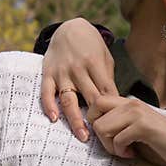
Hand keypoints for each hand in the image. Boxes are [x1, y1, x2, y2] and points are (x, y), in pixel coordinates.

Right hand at [40, 18, 116, 140]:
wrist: (69, 28)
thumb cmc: (92, 46)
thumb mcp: (105, 56)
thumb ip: (108, 77)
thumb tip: (116, 100)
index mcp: (95, 64)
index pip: (106, 90)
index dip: (112, 107)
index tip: (119, 123)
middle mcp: (78, 69)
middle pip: (90, 98)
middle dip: (97, 118)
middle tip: (104, 138)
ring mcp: (62, 72)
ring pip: (69, 99)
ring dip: (75, 119)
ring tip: (82, 135)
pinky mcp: (47, 74)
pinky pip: (46, 92)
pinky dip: (49, 105)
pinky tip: (54, 119)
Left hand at [87, 95, 165, 165]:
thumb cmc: (164, 145)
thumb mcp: (137, 130)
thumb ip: (120, 125)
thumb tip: (95, 128)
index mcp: (131, 103)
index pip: (98, 100)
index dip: (95, 120)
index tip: (107, 137)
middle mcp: (133, 103)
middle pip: (95, 109)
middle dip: (98, 131)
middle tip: (114, 144)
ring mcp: (138, 113)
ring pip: (102, 126)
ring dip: (110, 144)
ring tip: (125, 150)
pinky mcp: (144, 126)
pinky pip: (117, 138)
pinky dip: (121, 151)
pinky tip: (133, 153)